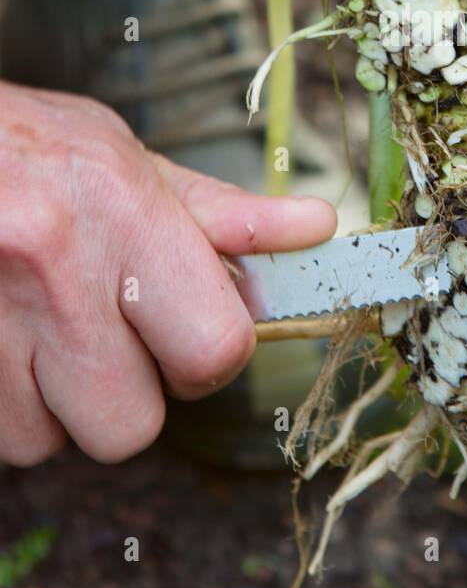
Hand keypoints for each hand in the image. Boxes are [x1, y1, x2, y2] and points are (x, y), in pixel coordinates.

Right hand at [0, 83, 335, 464]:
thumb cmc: (22, 145)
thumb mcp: (123, 158)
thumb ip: (217, 213)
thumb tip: (315, 230)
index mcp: (124, 213)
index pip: (217, 350)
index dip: (208, 357)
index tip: (182, 330)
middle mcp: (54, 270)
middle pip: (131, 427)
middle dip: (125, 396)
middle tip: (103, 337)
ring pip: (47, 442)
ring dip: (50, 404)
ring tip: (35, 328)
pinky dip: (1, 402)